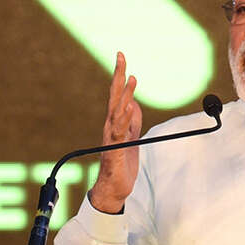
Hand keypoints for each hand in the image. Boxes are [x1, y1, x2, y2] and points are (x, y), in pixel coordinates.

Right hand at [89, 51, 142, 212]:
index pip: (117, 94)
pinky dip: (124, 119)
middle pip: (114, 96)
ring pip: (118, 112)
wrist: (114, 188)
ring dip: (125, 94)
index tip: (121, 56)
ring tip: (131, 78)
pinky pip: (119, 132)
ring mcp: (111, 137)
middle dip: (118, 76)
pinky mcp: (115, 150)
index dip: (119, 75)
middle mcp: (110, 126)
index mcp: (115, 122)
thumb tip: (134, 103)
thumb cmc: (121, 164)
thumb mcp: (132, 139)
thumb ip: (132, 122)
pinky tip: (129, 108)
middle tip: (121, 56)